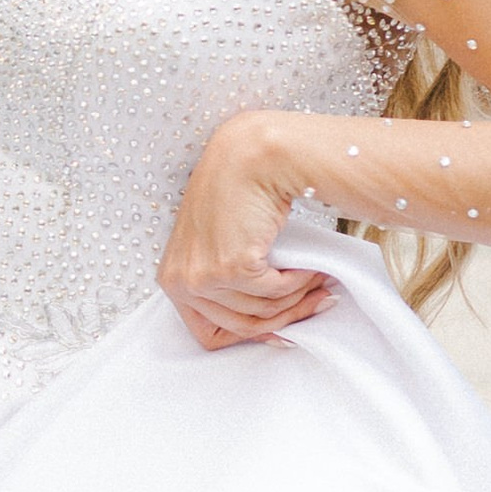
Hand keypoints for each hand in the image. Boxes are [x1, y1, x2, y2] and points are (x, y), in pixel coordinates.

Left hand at [158, 113, 332, 352]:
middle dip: (285, 319)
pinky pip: (275, 292)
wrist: (249, 156)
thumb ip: (230, 282)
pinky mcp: (231, 267)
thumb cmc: (235, 190)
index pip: (208, 334)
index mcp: (172, 280)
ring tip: (318, 282)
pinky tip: (312, 268)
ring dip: (298, 299)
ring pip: (263, 311)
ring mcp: (204, 277)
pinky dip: (299, 282)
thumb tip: (268, 320)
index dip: (250, 335)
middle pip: (241, 327)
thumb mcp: (217, 244)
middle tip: (315, 304)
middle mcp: (181, 282)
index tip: (281, 331)